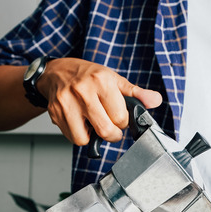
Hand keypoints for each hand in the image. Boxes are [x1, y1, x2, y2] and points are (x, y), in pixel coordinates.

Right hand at [37, 58, 162, 145]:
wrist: (57, 72)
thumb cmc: (88, 76)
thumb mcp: (114, 79)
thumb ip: (136, 93)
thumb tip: (156, 100)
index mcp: (101, 81)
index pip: (120, 118)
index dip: (122, 122)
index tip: (119, 117)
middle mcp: (83, 91)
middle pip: (104, 130)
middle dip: (111, 134)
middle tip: (109, 126)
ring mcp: (66, 103)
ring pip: (85, 138)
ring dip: (92, 136)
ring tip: (93, 123)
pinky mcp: (55, 113)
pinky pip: (72, 137)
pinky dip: (79, 135)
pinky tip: (80, 122)